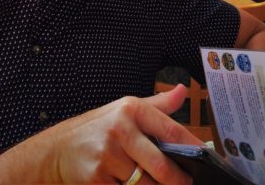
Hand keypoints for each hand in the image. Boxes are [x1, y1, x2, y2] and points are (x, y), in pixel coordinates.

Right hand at [0, 84, 199, 183]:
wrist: (57, 150)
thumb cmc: (98, 130)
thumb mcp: (124, 110)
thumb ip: (158, 105)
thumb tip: (183, 90)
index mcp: (131, 109)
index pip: (170, 130)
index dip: (192, 148)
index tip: (206, 159)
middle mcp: (120, 128)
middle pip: (162, 166)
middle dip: (176, 181)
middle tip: (183, 183)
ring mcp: (107, 155)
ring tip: (146, 179)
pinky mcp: (97, 178)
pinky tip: (123, 182)